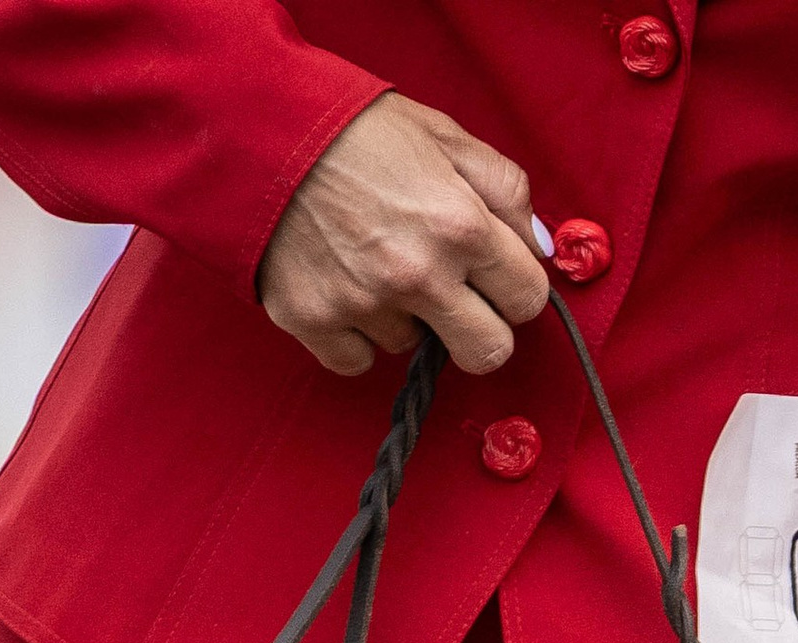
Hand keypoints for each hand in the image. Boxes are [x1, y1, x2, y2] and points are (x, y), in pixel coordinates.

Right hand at [260, 92, 549, 379]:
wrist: (257, 126)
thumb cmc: (353, 128)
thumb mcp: (442, 134)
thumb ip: (503, 189)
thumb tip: (540, 246)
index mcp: (460, 223)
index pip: (527, 299)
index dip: (513, 287)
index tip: (492, 277)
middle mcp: (419, 273)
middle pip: (489, 353)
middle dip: (479, 330)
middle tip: (452, 298)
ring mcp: (366, 304)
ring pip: (413, 346)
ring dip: (403, 315)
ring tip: (371, 258)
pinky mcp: (316, 322)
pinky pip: (358, 360)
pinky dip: (353, 333)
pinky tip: (341, 284)